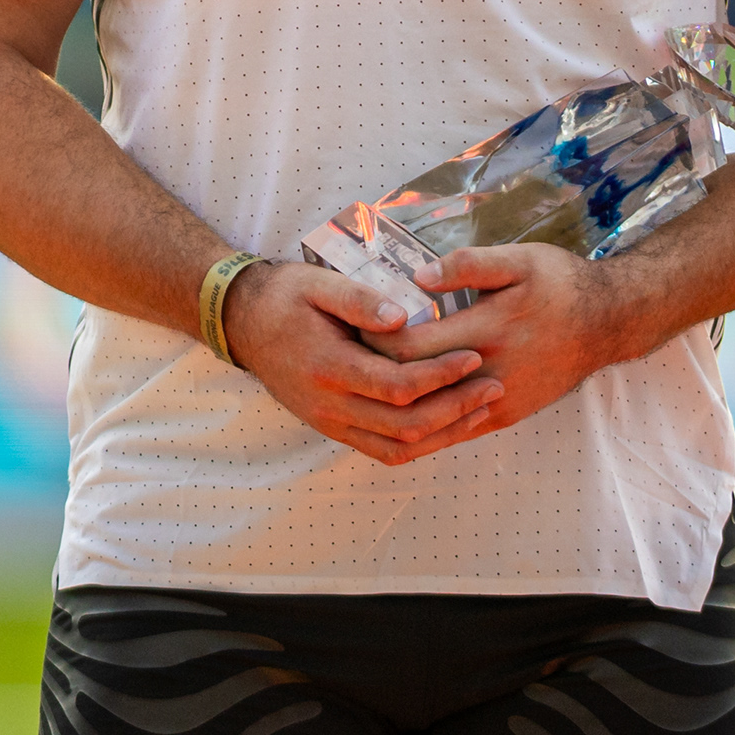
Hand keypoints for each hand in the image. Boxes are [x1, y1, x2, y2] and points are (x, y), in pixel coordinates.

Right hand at [221, 259, 503, 464]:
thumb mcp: (318, 284)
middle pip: (405, 425)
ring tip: (481, 410)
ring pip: (398, 447)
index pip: (397, 387)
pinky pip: (383, 451)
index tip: (473, 357)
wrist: (241, 322)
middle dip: (456, 409)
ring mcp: (329, 422)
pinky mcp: (333, 427)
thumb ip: (360, 300)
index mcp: (327, 367)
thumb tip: (404, 317)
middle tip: (493, 386)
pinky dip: (421, 444)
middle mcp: (328, 404)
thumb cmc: (284, 298)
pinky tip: (448, 425)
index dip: (441, 377)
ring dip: (446, 434)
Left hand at [364, 243, 648, 440]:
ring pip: (428, 418)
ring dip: (392, 402)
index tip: (350, 324)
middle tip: (345, 353)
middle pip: (410, 385)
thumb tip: (420, 277)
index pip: (408, 348)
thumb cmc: (561, 285)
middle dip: (373, 371)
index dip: (372, 339)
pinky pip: (454, 430)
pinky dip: (422, 421)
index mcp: (487, 330)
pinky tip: (397, 404)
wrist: (609, 324)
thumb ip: (468, 265)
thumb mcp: (519, 261)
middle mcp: (490, 372)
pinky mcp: (506, 414)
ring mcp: (499, 400)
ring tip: (363, 378)